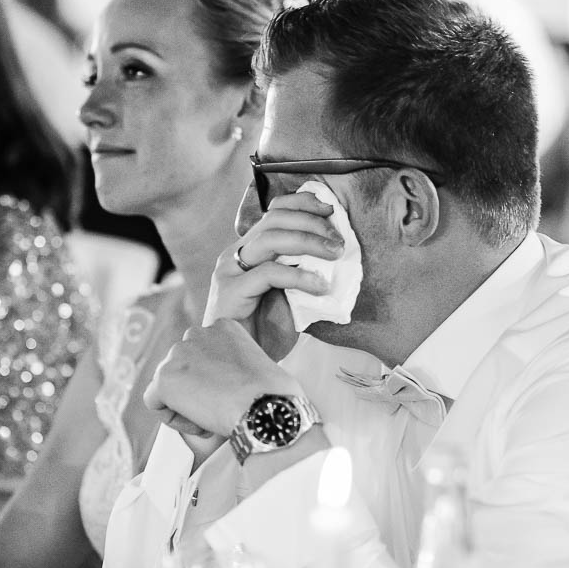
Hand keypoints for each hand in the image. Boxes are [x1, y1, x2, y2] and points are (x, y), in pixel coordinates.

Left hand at [142, 320, 301, 455]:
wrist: (267, 409)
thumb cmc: (273, 396)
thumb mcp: (256, 364)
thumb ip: (231, 364)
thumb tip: (221, 382)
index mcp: (222, 326)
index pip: (200, 353)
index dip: (212, 380)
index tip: (226, 395)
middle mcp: (197, 333)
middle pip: (182, 368)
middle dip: (196, 392)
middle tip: (219, 410)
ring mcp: (177, 354)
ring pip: (168, 385)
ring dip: (186, 405)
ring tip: (212, 418)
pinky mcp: (164, 378)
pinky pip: (154, 402)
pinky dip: (172, 418)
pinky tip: (198, 423)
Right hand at [206, 191, 342, 360]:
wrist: (239, 364)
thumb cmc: (264, 333)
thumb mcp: (289, 294)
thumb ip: (301, 270)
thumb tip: (335, 253)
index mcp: (248, 250)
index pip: (273, 212)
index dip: (302, 203)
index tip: (330, 210)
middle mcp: (235, 255)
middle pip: (274, 219)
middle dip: (312, 223)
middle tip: (338, 240)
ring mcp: (230, 271)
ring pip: (271, 238)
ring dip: (309, 242)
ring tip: (335, 255)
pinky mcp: (230, 291)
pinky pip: (269, 273)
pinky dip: (298, 276)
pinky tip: (318, 286)